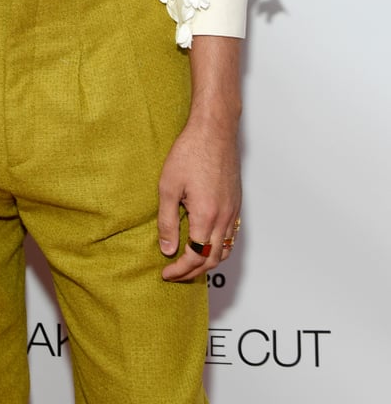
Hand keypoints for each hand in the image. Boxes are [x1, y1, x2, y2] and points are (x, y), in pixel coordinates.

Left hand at [157, 114, 240, 281]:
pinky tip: (206, 244)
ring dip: (208, 262)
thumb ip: (167, 221)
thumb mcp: (168, 187)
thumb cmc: (190, 152)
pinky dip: (219, 248)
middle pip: (212, 260)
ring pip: (225, 250)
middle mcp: (224, 218)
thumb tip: (167, 249)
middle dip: (193, 272)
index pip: (195, 257)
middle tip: (175, 273)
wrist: (214, 130)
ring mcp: (233, 211)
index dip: (180, 270)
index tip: (166, 273)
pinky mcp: (236, 203)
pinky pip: (231, 236)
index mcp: (206, 216)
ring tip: (189, 263)